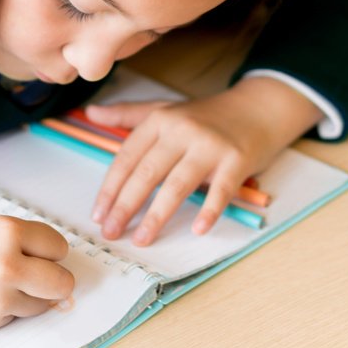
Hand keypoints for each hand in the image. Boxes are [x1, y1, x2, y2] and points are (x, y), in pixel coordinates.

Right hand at [0, 212, 74, 332]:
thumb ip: (21, 239)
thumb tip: (54, 260)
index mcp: (9, 233)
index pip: (59, 246)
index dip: (49, 249)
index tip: (40, 250)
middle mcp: (9, 267)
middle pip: (62, 283)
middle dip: (55, 279)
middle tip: (41, 273)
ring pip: (42, 304)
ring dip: (31, 295)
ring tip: (1, 281)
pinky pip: (15, 316)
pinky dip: (7, 308)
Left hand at [84, 78, 322, 245]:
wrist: (257, 108)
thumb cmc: (206, 116)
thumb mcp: (165, 109)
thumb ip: (127, 114)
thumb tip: (90, 112)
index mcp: (160, 120)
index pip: (127, 157)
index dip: (110, 188)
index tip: (98, 215)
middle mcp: (182, 130)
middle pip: (147, 172)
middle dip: (125, 206)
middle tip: (111, 232)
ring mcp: (210, 145)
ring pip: (177, 184)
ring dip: (157, 215)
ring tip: (143, 239)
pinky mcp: (236, 159)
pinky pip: (220, 190)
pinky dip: (209, 210)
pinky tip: (198, 229)